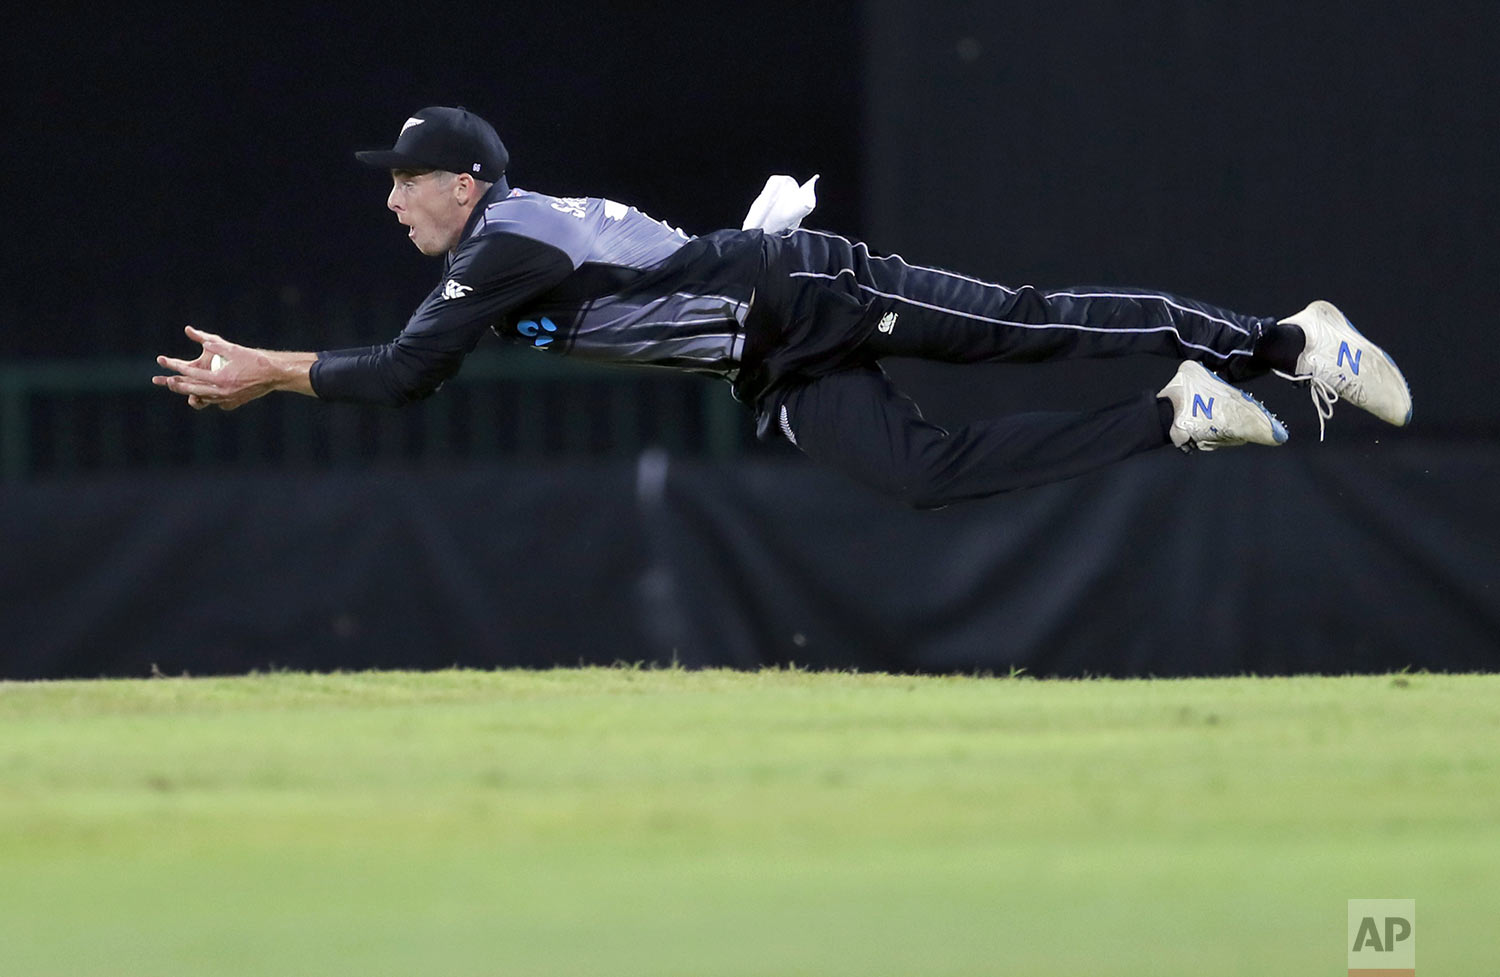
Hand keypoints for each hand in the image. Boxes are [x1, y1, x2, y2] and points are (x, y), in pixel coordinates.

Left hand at [153, 326, 273, 410]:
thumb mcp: (234, 349)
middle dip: (180, 386)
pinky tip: (209, 396)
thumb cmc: (255, 360)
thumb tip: (202, 342)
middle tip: (169, 382)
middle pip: (195, 389)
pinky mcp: (236, 402)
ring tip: (186, 390)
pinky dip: (212, 399)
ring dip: (194, 393)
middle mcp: (223, 391)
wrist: (274, 375)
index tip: (169, 364)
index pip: (193, 374)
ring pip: (205, 398)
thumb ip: (215, 345)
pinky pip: (218, 403)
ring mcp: (229, 399)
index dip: (179, 368)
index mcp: (220, 378)